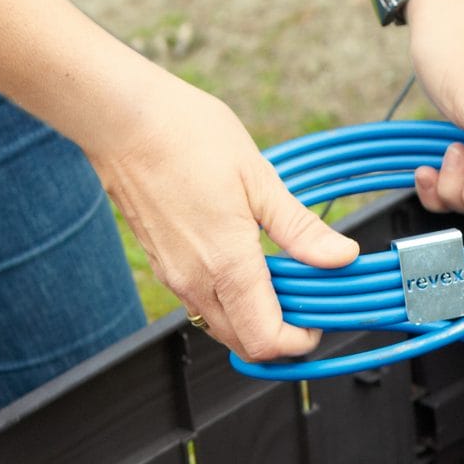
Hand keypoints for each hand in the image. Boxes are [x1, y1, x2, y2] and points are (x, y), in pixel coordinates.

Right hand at [89, 62, 358, 360]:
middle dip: (281, 335)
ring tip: (279, 274)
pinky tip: (247, 260)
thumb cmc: (185, 136)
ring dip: (255, 317)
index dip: (300, 342)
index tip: (319, 316)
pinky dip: (230, 300)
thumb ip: (300, 229)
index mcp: (226, 265)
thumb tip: (341, 257)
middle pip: (244, 345)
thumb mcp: (258, 178)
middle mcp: (195, 282)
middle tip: (306, 296)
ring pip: (222, 327)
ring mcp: (174, 276)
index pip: (266, 342)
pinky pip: (201, 303)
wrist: (121, 118)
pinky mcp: (162, 264)